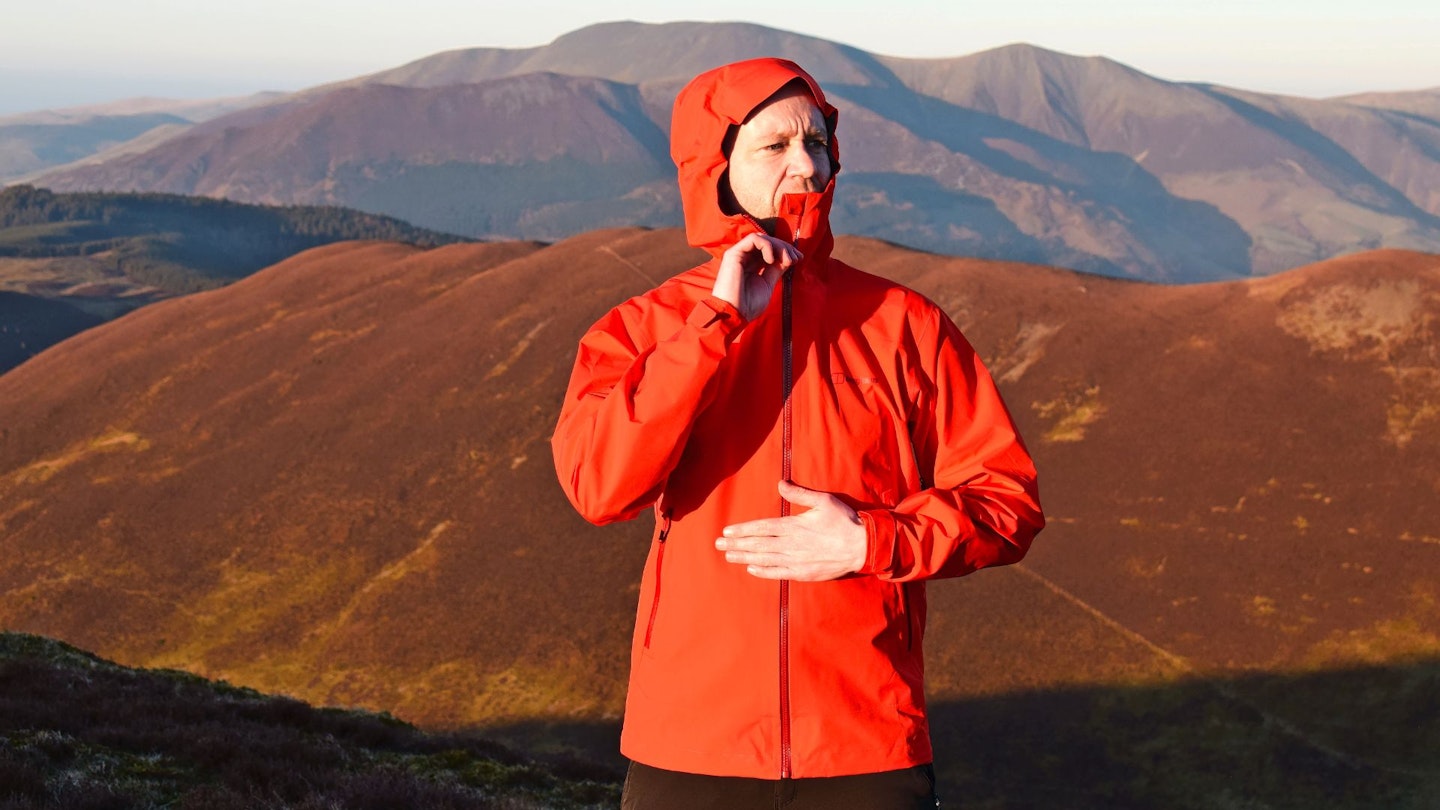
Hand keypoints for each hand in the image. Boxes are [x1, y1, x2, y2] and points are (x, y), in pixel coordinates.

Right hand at [713, 233, 800, 320]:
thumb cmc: (748, 305)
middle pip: (768, 242)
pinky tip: (771, 260)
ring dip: (778, 246)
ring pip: (762, 238)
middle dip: (785, 247)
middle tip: (795, 258)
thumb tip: (788, 258)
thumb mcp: (768, 284)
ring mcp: (739, 255)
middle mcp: (745, 258)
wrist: (733, 314)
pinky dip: (766, 246)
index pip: (771, 250)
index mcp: (753, 266)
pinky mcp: (733, 253)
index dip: (786, 251)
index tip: (799, 258)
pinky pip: (753, 239)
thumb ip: (776, 269)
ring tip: (786, 260)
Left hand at [715, 481, 866, 580]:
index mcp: (794, 526)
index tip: (727, 532)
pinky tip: (751, 569)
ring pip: (764, 559)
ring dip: (744, 558)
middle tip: (718, 545)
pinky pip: (778, 573)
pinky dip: (763, 571)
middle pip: (758, 545)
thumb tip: (780, 483)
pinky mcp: (803, 573)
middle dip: (736, 545)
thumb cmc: (844, 521)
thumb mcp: (823, 501)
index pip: (761, 528)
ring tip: (728, 556)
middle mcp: (791, 545)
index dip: (743, 531)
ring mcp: (796, 561)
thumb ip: (799, 494)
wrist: (863, 547)